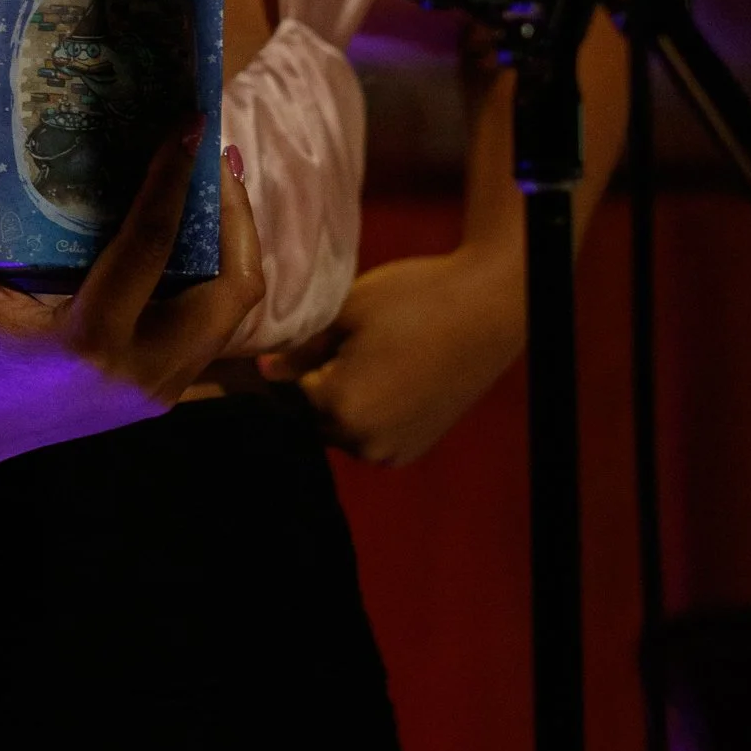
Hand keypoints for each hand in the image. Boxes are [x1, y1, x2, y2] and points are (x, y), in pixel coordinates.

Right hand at [0, 106, 265, 465]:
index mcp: (86, 342)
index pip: (152, 244)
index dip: (175, 177)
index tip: (190, 124)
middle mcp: (136, 373)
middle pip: (230, 288)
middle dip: (237, 216)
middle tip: (213, 157)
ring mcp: (154, 393)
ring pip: (231, 314)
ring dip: (234, 246)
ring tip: (213, 187)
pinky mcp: (156, 397)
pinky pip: (210, 331)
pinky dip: (214, 279)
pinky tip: (193, 235)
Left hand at [258, 246, 523, 466]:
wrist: (487, 310)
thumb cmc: (413, 300)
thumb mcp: (346, 314)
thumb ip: (299, 349)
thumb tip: (263, 371)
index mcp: (340, 407)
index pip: (288, 392)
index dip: (291, 363)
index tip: (306, 342)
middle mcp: (363, 442)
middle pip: (312, 416)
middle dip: (314, 386)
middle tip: (338, 346)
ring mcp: (392, 450)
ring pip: (341, 429)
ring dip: (340, 403)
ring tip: (364, 358)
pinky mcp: (415, 448)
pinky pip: (370, 437)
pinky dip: (367, 415)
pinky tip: (384, 377)